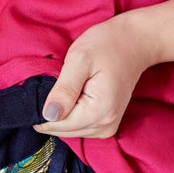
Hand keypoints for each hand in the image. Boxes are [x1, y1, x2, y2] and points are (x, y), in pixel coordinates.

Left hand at [33, 12, 156, 138]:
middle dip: (51, 113)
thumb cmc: (107, 45)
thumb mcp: (79, 60)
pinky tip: (70, 97)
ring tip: (64, 88)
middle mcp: (105, 125)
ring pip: (69, 130)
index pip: (58, 125)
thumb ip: (64, 90)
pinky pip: (78, 127)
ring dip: (60, 114)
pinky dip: (69, 115)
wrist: (136, 42)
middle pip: (63, 130)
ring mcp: (108, 127)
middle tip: (50, 86)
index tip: (38, 92)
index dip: (42, 111)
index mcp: (99, 112)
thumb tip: (48, 115)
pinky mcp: (106, 124)